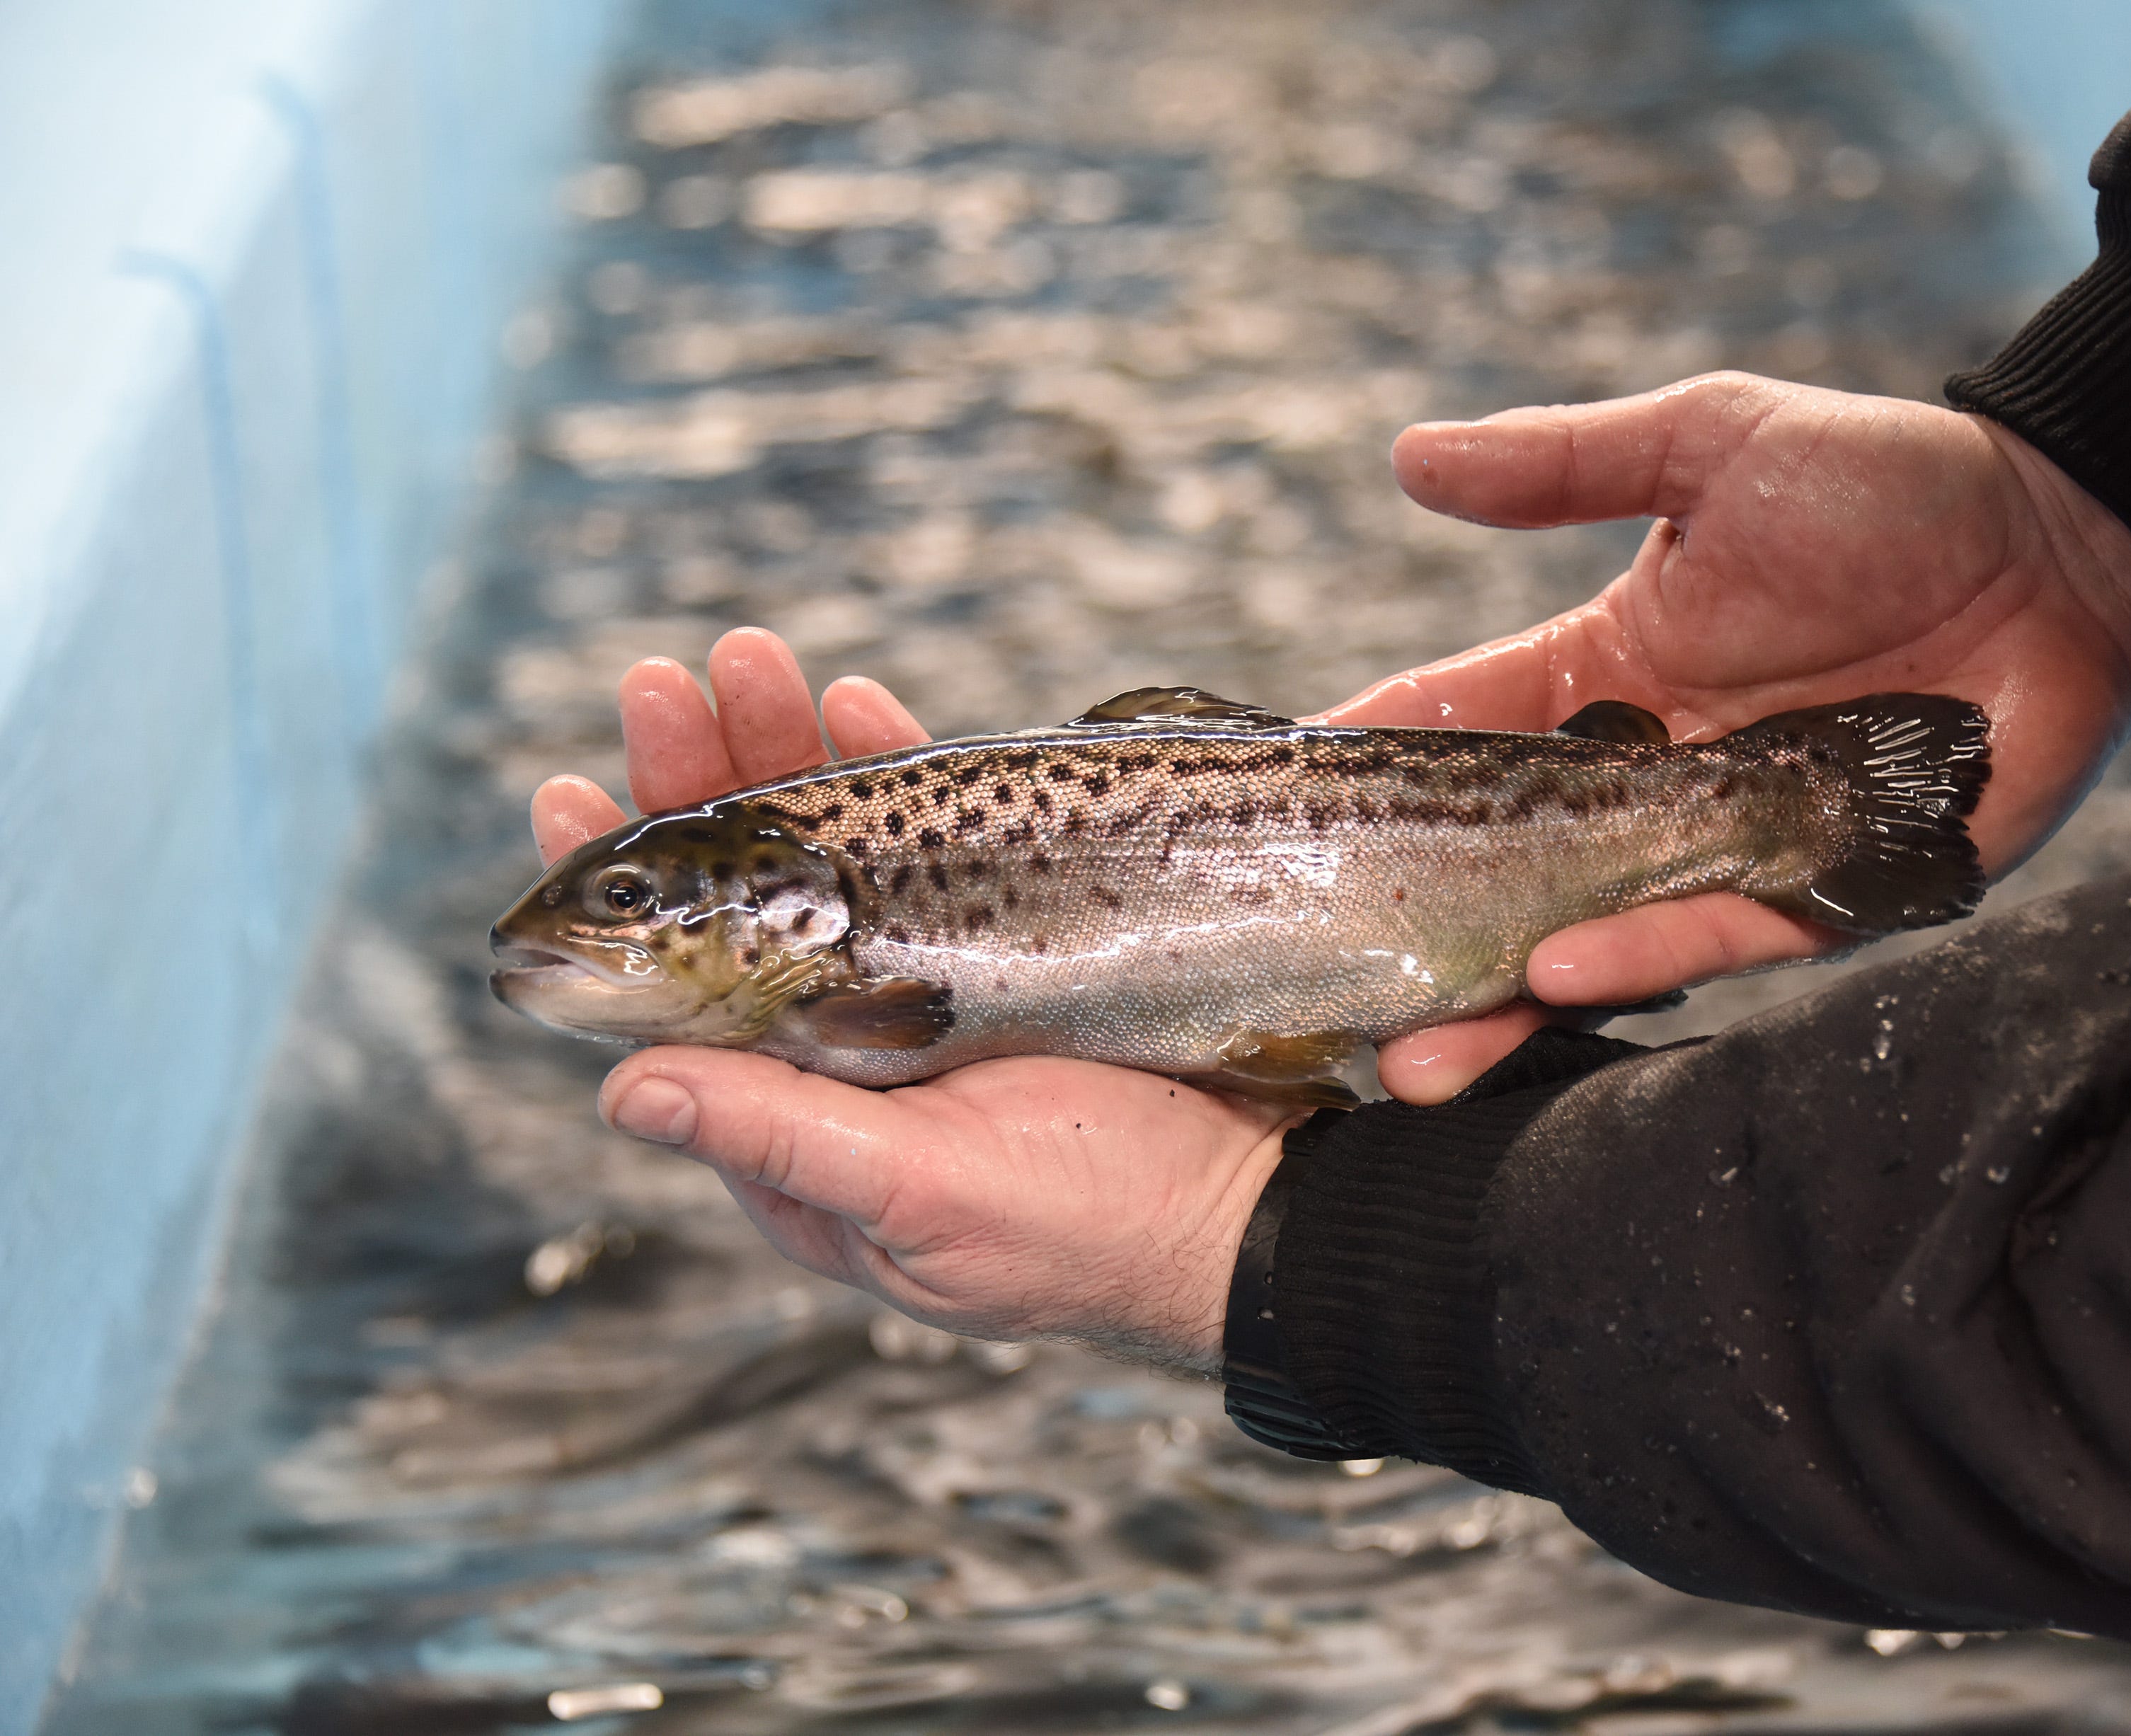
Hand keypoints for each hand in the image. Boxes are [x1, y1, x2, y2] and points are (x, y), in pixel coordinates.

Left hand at [531, 629, 1294, 1370]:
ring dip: (787, 755)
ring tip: (747, 659)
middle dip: (703, 788)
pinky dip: (894, 779)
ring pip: (828, 860)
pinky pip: (933, 849)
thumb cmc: (1088, 1232)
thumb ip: (777, 1138)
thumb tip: (622, 1091)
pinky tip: (861, 706)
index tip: (570, 795)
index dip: (622, 899)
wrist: (1258, 1208)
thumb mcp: (920, 1198)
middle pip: (742, 906)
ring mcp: (928, 994)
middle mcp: (847, 1054)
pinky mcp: (1009, 946)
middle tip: (663, 683)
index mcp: (798, 1129)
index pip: (677, 996)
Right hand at [1326, 372, 2130, 1102]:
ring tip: (1411, 1054)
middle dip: (1416, 935)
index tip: (1269, 823)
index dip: (1370, 777)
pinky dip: (1640, 956)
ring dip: (1500, 1001)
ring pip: (1593, 937)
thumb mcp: (1709, 446)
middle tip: (1318, 991)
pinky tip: (1556, 976)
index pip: (1461, 737)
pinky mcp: (1826, 894)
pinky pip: (1720, 937)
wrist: (2067, 543)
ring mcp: (1732, 847)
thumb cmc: (1892, 484)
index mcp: (1609, 678)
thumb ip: (1563, 465)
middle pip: (1508, 872)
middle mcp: (1653, 780)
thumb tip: (1408, 456)